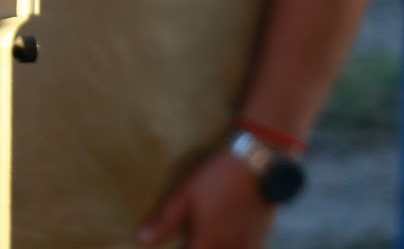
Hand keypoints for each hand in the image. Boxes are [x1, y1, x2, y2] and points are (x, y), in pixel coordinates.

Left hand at [137, 150, 275, 247]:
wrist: (254, 162)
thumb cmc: (214, 176)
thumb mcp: (183, 194)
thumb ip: (163, 221)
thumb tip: (141, 240)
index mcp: (208, 241)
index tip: (175, 246)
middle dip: (196, 248)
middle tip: (187, 239)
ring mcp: (249, 246)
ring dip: (214, 247)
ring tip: (207, 238)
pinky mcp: (261, 238)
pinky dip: (232, 247)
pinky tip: (225, 239)